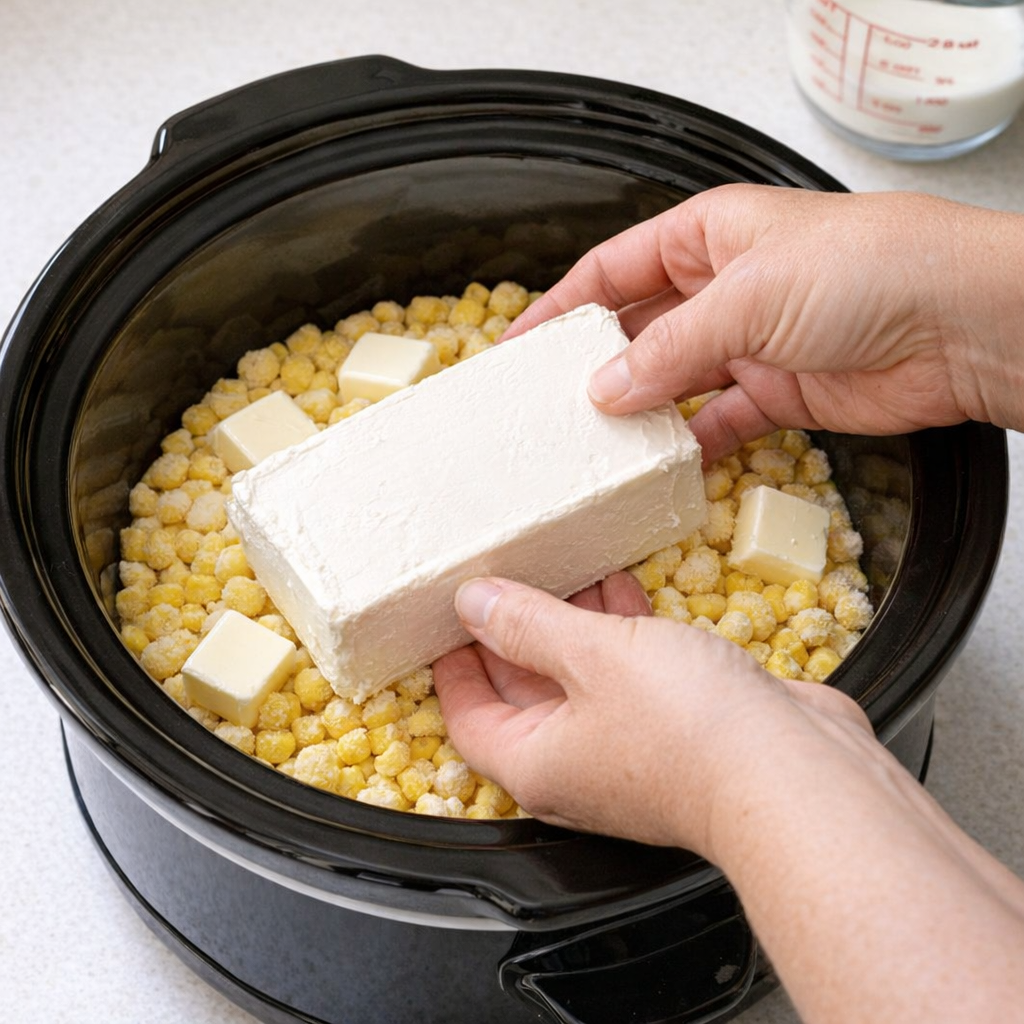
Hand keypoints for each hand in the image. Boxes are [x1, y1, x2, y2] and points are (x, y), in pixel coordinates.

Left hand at [432, 572, 869, 854]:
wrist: (798, 778)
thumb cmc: (690, 731)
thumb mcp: (592, 654)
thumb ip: (528, 624)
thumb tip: (473, 604)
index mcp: (535, 761)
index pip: (467, 713)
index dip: (453, 663)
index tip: (447, 615)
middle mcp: (577, 764)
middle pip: (523, 692)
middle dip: (515, 632)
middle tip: (504, 577)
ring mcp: (628, 750)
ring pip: (582, 678)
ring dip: (571, 624)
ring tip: (563, 567)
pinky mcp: (676, 731)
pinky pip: (630, 675)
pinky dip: (619, 635)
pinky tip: (621, 588)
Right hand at [506, 184, 1023, 460]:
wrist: (961, 324)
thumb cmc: (871, 267)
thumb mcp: (749, 295)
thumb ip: (670, 347)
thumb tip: (606, 388)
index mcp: (707, 236)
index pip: (613, 271)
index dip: (561, 307)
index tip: (518, 347)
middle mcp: (723, 287)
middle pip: (637, 330)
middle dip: (594, 367)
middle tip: (548, 407)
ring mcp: (748, 342)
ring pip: (670, 382)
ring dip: (637, 413)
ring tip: (593, 445)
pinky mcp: (776, 393)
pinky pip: (714, 422)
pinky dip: (689, 444)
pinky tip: (662, 464)